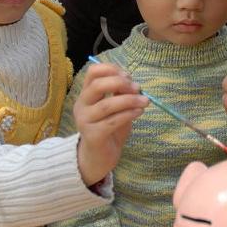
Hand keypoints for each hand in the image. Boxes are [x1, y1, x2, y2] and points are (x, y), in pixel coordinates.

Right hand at [75, 63, 147, 184]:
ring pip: (107, 105)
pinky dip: (128, 114)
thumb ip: (120, 94)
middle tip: (137, 88)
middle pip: (97, 85)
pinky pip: (113, 121)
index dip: (111, 69)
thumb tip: (133, 83)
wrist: (100, 157)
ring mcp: (85, 121)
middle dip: (120, 83)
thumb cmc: (109, 129)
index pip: (93, 72)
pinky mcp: (93, 136)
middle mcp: (81, 105)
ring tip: (145, 101)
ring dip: (129, 100)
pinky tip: (139, 112)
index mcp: (86, 94)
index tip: (128, 75)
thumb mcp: (116, 108)